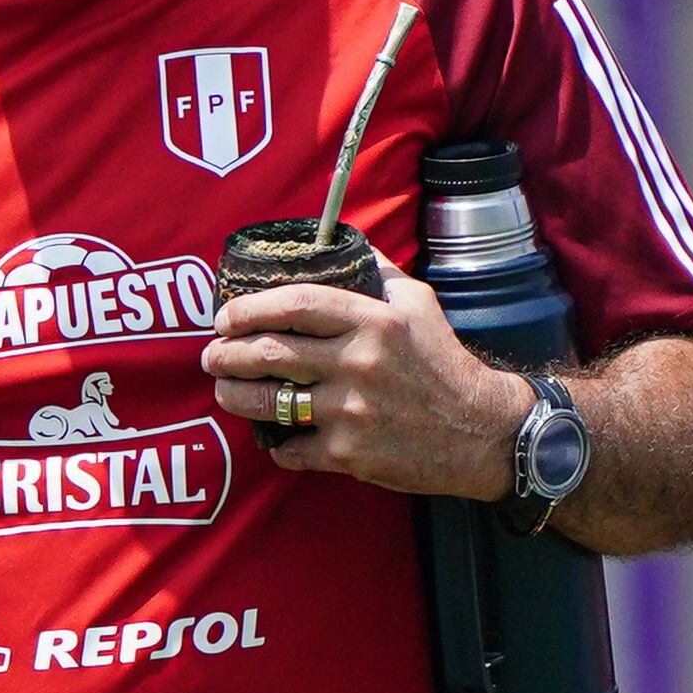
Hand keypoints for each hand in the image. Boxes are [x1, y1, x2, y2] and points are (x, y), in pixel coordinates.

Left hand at [201, 253, 534, 499]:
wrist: (481, 432)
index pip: (294, 305)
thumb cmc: (443, 361)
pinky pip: (290, 449)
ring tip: (223, 389)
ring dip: (233, 396)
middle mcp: (359, 364)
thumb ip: (374, 271)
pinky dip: (275, 444)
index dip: (248, 309)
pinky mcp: (349, 453)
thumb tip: (334, 238)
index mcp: (373, 321)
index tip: (224, 316)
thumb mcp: (417, 302)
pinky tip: (272, 435)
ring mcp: (351, 411)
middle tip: (211, 355)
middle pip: (268, 354)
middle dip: (225, 354)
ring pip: (268, 403)